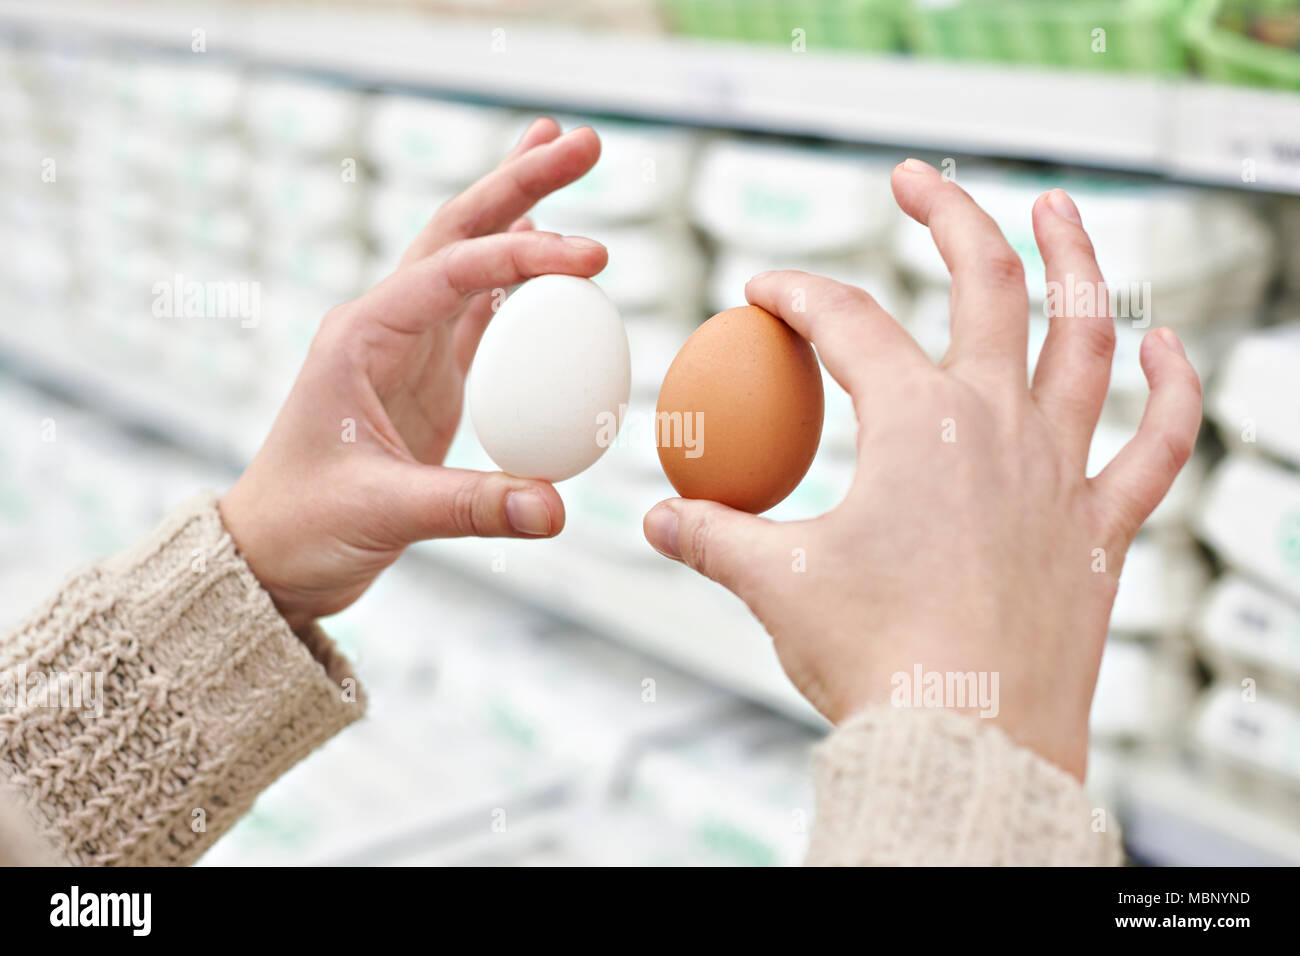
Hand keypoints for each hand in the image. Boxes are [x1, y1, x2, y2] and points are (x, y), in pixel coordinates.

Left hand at [221, 119, 604, 631]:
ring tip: (566, 160)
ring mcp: (410, 349)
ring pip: (474, 261)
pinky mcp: (431, 379)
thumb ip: (472, 508)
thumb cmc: (305, 523)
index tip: (594, 257)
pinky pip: (486, 315)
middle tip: (581, 141)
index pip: (452, 269)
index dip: (524, 254)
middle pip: (459, 232)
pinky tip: (554, 257)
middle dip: (519, 182)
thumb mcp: (383, 514)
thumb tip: (557, 508)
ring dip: (520, 212)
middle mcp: (386, 326)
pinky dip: (523, 281)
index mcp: (362, 336)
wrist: (274, 554)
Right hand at [642, 160, 1200, 779]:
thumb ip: (712, 536)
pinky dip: (1171, 391)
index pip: (846, 323)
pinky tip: (1167, 347)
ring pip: (1086, 336)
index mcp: (917, 424)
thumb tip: (657, 518)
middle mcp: (1000, 425)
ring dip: (1075, 261)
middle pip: (985, 284)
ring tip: (1058, 211)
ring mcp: (1061, 471)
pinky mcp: (1100, 527)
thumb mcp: (774, 584)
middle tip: (914, 180)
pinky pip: (1157, 446)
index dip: (795, 295)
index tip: (763, 294)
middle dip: (947, 216)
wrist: (968, 743)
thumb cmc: (875, 659)